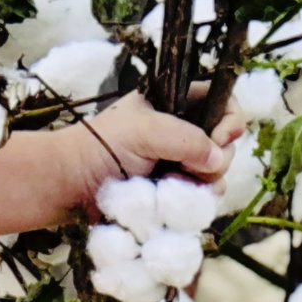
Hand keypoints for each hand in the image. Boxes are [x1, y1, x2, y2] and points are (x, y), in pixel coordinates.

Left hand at [68, 90, 238, 209]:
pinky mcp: (174, 192)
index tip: (223, 137)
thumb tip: (218, 158)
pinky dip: (193, 200)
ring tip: (172, 182)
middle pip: (226, 142)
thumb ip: (186, 139)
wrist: (71, 185)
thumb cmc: (100, 147)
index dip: (230, 118)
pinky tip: (171, 199)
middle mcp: (181, 132)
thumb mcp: (144, 131)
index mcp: (175, 104)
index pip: (221, 101)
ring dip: (203, 181)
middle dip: (216, 156)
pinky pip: (202, 197)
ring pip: (217, 173)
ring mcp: (179, 164)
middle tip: (189, 165)